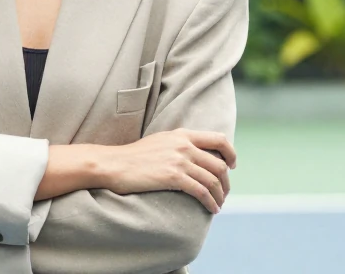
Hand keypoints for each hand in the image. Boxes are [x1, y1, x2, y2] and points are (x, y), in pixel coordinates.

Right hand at [99, 128, 236, 213]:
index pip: (219, 139)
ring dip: (220, 195)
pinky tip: (211, 209)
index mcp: (182, 134)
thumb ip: (179, 144)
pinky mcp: (173, 176)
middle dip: (226, 182)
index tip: (232, 166)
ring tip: (218, 205)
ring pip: (213, 180)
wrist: (113, 164)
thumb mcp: (160, 141)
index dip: (230, 153)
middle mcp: (184, 145)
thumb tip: (196, 155)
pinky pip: (201, 191)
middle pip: (219, 164)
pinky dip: (210, 202)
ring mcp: (179, 160)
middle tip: (224, 193)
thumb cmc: (133, 156)